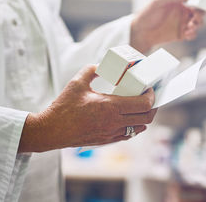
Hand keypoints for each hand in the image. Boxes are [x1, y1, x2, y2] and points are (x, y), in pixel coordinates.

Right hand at [18, 65, 156, 152]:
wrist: (52, 130)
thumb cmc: (63, 107)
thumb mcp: (77, 82)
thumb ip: (92, 69)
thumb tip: (102, 66)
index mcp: (110, 107)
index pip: (143, 104)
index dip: (151, 96)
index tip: (150, 88)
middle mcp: (114, 122)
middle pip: (146, 118)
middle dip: (153, 106)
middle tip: (149, 96)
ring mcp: (111, 133)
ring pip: (139, 128)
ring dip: (144, 117)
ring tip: (140, 106)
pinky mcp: (106, 140)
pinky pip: (128, 135)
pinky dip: (134, 126)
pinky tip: (129, 118)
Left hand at [130, 0, 203, 52]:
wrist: (141, 32)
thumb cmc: (147, 14)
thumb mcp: (157, 1)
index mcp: (180, 0)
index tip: (203, 0)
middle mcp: (184, 10)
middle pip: (202, 10)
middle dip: (202, 12)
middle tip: (196, 15)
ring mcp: (184, 22)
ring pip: (199, 22)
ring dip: (198, 24)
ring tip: (189, 26)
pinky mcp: (182, 34)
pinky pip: (193, 34)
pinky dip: (192, 34)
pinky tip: (186, 33)